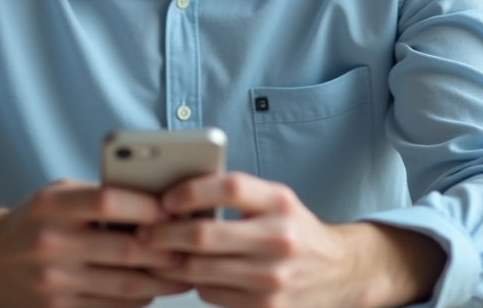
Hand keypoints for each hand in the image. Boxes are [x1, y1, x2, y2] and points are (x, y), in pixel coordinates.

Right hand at [0, 178, 191, 307]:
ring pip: (124, 285)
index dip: (146, 207)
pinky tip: (153, 289)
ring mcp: (53, 282)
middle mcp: (50, 244)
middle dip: (165, 250)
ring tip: (185, 271)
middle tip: (195, 246)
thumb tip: (157, 204)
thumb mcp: (56, 195)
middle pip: (124, 250)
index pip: (107, 202)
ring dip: (161, 280)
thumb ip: (98, 197)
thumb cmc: (33, 220)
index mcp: (51, 206)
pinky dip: (138, 299)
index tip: (175, 210)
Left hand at [140, 172, 445, 307]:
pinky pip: (212, 294)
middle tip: (143, 231)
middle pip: (205, 236)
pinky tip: (190, 272)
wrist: (340, 272)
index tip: (164, 198)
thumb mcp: (274, 200)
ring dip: (171, 262)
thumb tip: (174, 196)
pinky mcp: (267, 307)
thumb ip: (234, 194)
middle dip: (164, 234)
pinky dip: (196, 283)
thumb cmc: (294, 228)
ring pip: (201, 270)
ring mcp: (274, 277)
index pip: (228, 187)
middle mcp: (279, 237)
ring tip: (155, 252)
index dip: (190, 191)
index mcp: (279, 201)